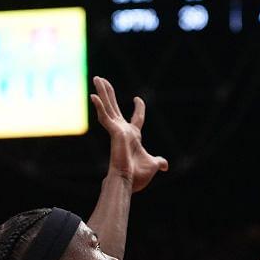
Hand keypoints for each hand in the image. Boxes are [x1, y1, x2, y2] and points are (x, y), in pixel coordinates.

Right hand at [91, 76, 168, 192]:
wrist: (129, 181)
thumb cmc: (138, 176)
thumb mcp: (153, 164)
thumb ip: (159, 161)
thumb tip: (165, 165)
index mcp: (133, 136)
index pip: (137, 118)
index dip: (138, 108)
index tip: (138, 98)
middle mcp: (123, 130)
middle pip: (115, 107)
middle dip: (109, 93)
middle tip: (102, 79)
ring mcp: (117, 130)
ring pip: (108, 107)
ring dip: (102, 92)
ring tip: (97, 78)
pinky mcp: (113, 132)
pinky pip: (105, 117)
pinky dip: (99, 107)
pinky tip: (94, 96)